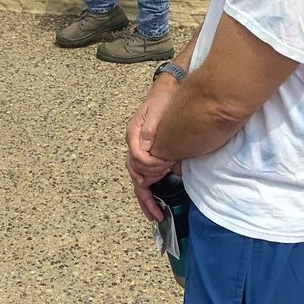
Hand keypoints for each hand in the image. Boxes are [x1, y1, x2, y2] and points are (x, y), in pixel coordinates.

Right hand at [126, 80, 174, 220]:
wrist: (168, 89)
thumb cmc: (164, 98)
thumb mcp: (157, 110)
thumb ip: (151, 130)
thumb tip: (148, 149)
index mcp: (134, 134)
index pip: (138, 158)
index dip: (151, 165)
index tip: (166, 166)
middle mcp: (134, 144)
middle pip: (135, 174)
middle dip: (146, 194)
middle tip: (158, 210)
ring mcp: (140, 150)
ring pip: (138, 179)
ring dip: (146, 198)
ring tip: (154, 214)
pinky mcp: (147, 153)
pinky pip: (145, 175)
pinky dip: (149, 190)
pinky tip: (155, 201)